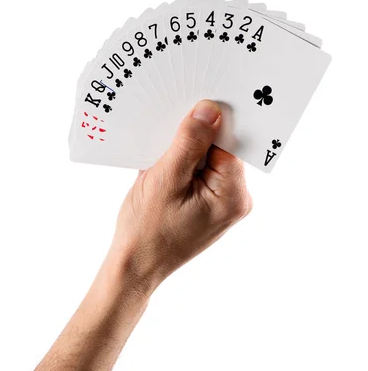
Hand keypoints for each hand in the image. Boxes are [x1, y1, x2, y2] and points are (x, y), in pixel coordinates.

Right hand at [108, 100, 252, 293]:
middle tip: (169, 126)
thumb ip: (189, 143)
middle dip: (194, 137)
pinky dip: (182, 165)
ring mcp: (222, 204)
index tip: (191, 103)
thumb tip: (210, 109)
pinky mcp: (208, 206)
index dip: (209, 121)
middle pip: (221, 150)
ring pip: (207, 160)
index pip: (230, 142)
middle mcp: (235, 200)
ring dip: (184, 152)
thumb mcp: (165, 180)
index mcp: (233, 196)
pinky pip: (199, 174)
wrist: (135, 267)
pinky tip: (161, 167)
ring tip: (160, 156)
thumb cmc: (147, 231)